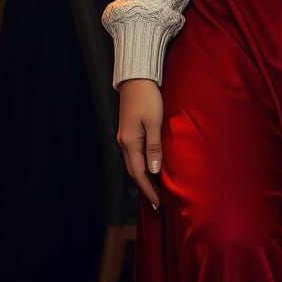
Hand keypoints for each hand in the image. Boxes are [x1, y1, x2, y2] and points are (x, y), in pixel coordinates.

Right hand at [117, 78, 163, 208]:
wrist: (136, 78)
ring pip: (133, 163)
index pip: (139, 173)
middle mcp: (124, 142)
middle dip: (145, 187)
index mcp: (130, 142)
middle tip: (158, 201)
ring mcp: (124, 136)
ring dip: (143, 176)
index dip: (149, 189)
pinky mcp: (129, 130)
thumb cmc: (148, 97)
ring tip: (156, 188)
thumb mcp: (155, 121)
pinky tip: (150, 166)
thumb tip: (154, 170)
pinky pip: (134, 153)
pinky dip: (142, 164)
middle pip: (134, 171)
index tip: (158, 203)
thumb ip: (155, 146)